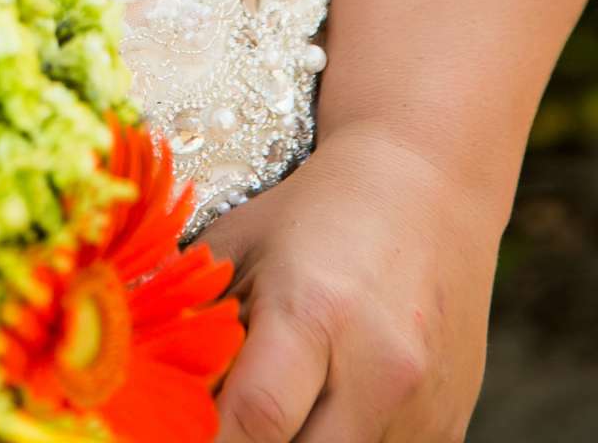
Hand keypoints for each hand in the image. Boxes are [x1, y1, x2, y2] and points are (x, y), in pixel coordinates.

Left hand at [200, 126, 498, 442]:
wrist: (424, 187)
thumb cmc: (313, 212)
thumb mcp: (237, 248)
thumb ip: (196, 326)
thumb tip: (156, 394)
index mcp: (314, 311)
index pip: (254, 418)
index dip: (207, 437)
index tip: (178, 427)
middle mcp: (379, 369)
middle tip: (228, 418)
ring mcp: (421, 407)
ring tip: (284, 399)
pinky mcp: (448, 428)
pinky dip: (341, 442)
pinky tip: (329, 403)